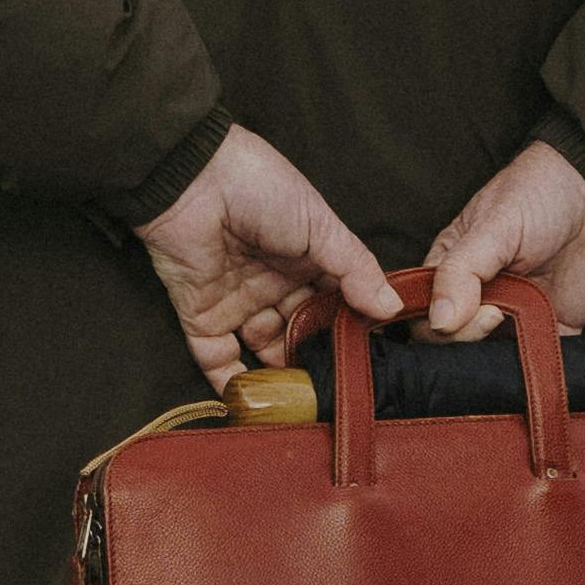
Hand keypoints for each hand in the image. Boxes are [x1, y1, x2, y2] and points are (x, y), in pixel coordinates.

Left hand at [135, 128, 399, 396]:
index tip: (368, 361)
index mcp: (304, 260)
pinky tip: (255, 404)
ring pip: (262, 350)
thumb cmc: (261, 189)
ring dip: (279, 376)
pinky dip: (231, 382)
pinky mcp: (200, 315)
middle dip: (315, 359)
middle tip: (335, 392)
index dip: (348, 330)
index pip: (332, 304)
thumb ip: (356, 269)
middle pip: (299, 332)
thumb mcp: (320, 226)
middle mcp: (272, 284)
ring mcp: (236, 301)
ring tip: (302, 405)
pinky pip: (215, 358)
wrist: (192, 180)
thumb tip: (391, 308)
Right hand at [422, 138, 584, 342]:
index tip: (473, 311)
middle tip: (496, 317)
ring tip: (520, 329)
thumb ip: (460, 272)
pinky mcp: (551, 330)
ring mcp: (513, 319)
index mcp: (451, 274)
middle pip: (456, 347)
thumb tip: (439, 321)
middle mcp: (477, 302)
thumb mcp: (491, 226)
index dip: (440, 329)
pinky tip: (543, 349)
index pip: (426, 318)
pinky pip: (539, 362)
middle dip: (470, 342)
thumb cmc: (536, 196)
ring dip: (502, 358)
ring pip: (494, 361)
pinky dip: (539, 366)